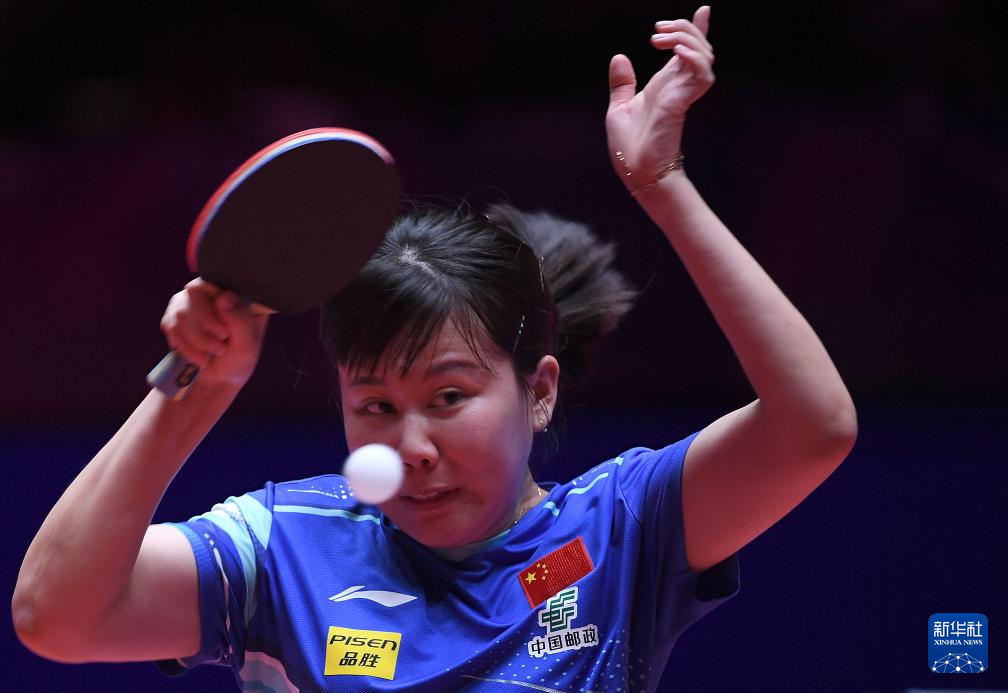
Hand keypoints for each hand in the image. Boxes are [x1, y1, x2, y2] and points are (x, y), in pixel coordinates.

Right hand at [159, 278, 269, 389]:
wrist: (218, 381)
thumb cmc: (237, 361)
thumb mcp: (247, 345)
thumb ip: (240, 320)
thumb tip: (223, 297)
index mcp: (237, 294)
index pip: (218, 281)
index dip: (215, 307)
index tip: (224, 334)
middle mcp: (212, 292)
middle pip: (193, 292)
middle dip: (204, 327)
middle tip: (220, 348)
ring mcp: (191, 303)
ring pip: (180, 312)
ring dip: (196, 340)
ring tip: (211, 356)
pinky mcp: (175, 317)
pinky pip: (170, 325)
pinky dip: (185, 347)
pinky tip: (199, 357)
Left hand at [606, 6, 714, 191]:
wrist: (636, 172)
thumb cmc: (629, 148)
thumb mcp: (619, 108)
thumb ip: (622, 84)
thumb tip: (620, 57)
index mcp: (665, 86)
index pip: (686, 52)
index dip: (695, 30)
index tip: (702, 11)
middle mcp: (678, 87)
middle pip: (698, 47)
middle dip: (684, 29)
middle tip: (657, 31)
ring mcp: (683, 94)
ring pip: (703, 55)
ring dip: (685, 38)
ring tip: (658, 38)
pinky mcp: (682, 102)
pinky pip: (701, 73)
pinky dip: (693, 57)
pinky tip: (676, 51)